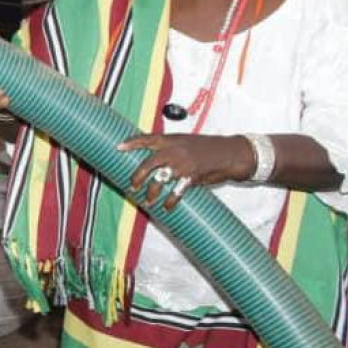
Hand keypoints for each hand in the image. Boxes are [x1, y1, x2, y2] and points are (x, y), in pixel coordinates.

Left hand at [119, 133, 255, 209]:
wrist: (229, 153)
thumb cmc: (205, 147)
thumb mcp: (184, 141)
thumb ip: (169, 147)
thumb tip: (152, 158)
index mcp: (171, 140)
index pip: (147, 139)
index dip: (132, 142)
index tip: (118, 147)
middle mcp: (175, 151)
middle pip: (149, 163)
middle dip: (138, 176)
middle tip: (132, 186)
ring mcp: (183, 164)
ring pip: (160, 180)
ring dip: (152, 193)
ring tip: (147, 200)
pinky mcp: (192, 177)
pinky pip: (176, 192)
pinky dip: (170, 201)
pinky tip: (166, 207)